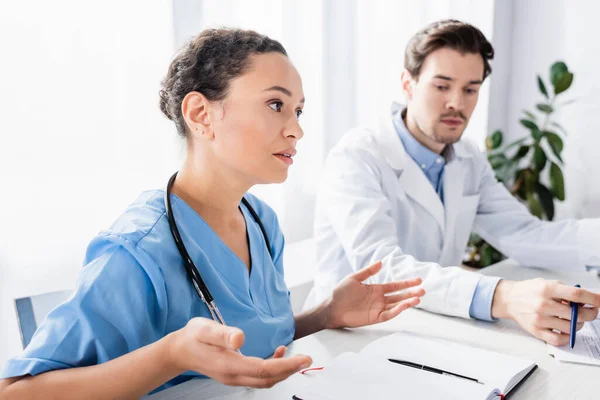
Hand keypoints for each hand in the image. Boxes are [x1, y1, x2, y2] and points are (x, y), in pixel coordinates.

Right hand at [167, 318, 311, 387]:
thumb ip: (223, 334)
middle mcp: (233, 376)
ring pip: (265, 380)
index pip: (263, 369)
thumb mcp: (205, 329)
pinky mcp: (235, 374)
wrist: (179, 350)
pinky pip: (259, 377)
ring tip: (297, 358)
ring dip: (283, 371)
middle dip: (290, 370)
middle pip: (268, 379)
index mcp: (228, 365)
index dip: (286, 365)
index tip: (303, 359)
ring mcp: (234, 377)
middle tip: (307, 359)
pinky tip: (278, 354)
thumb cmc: (193, 336)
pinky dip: (273, 369)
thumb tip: (239, 338)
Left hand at [326, 261, 424, 328]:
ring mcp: (378, 308)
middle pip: (399, 296)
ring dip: (407, 302)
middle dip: (411, 293)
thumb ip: (368, 271)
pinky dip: (397, 310)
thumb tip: (381, 262)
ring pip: (396, 305)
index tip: (418, 280)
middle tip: (423, 290)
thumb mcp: (354, 278)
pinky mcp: (375, 317)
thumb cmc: (341, 293)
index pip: (395, 286)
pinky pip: (389, 314)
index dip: (406, 283)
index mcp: (376, 289)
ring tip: (418, 298)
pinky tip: (404, 306)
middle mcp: (379, 299)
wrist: (332, 308)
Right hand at [491, 279, 599, 345]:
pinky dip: (568, 336)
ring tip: (575, 319)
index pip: (576, 294)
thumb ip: (565, 291)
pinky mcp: (536, 330)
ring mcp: (540, 319)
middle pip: (577, 314)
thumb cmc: (529, 291)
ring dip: (579, 324)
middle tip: (591, 311)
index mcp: (547, 289)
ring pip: (571, 328)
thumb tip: (586, 301)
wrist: (509, 299)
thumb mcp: (547, 283)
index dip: (593, 298)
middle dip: (590, 313)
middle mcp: (543, 304)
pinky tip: (566, 330)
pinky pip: (559, 339)